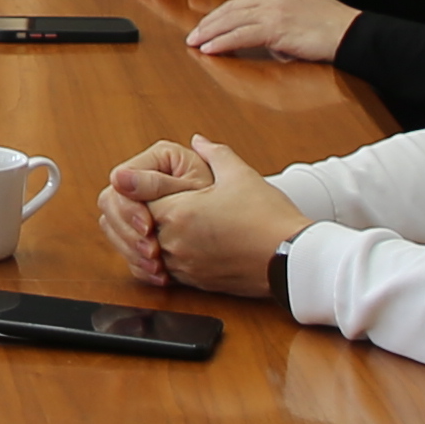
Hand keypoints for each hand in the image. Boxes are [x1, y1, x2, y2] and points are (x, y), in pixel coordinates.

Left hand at [93, 137, 302, 295]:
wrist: (292, 258)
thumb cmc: (268, 216)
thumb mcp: (240, 174)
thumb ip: (213, 153)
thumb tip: (198, 141)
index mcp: (178, 212)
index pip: (133, 198)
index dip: (132, 189)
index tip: (134, 183)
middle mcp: (173, 242)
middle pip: (132, 227)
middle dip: (133, 214)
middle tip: (137, 203)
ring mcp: (182, 265)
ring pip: (141, 254)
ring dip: (141, 239)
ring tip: (148, 224)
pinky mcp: (193, 282)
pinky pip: (159, 272)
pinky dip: (156, 260)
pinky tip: (165, 247)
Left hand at [181, 0, 356, 64]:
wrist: (354, 32)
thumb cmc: (335, 31)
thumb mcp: (304, 21)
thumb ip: (284, 27)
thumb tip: (271, 44)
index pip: (243, 1)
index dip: (222, 13)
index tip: (208, 24)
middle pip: (232, 8)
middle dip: (209, 23)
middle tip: (193, 35)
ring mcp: (275, 11)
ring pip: (232, 20)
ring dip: (210, 33)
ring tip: (194, 43)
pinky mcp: (277, 29)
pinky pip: (241, 35)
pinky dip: (222, 42)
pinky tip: (210, 49)